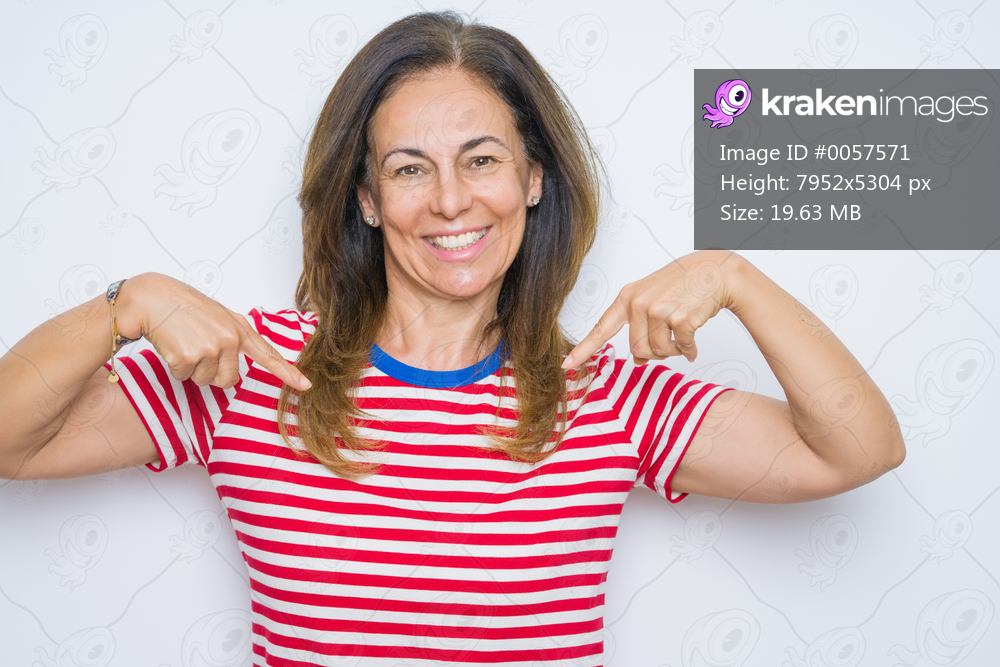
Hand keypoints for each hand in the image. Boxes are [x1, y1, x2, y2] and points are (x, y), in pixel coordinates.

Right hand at [117, 273, 311, 390]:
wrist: (152, 298)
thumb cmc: (183, 307)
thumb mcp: (218, 316)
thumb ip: (233, 337)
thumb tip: (235, 369)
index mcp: (239, 328)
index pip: (268, 354)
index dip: (288, 372)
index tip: (306, 385)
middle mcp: (230, 338)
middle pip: (228, 380)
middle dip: (211, 372)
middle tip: (197, 348)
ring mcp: (211, 347)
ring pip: (205, 381)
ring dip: (191, 369)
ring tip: (184, 343)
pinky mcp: (189, 356)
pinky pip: (184, 377)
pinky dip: (175, 367)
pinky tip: (172, 345)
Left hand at [563, 250, 738, 367]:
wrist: (715, 272)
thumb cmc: (684, 284)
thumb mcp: (653, 298)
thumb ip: (640, 325)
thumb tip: (637, 360)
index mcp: (628, 297)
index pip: (601, 328)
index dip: (584, 349)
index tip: (568, 364)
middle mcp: (639, 303)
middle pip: (637, 350)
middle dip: (654, 353)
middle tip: (668, 340)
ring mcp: (659, 310)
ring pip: (658, 352)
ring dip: (672, 352)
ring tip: (681, 336)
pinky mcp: (680, 319)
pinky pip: (680, 349)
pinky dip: (689, 350)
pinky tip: (693, 340)